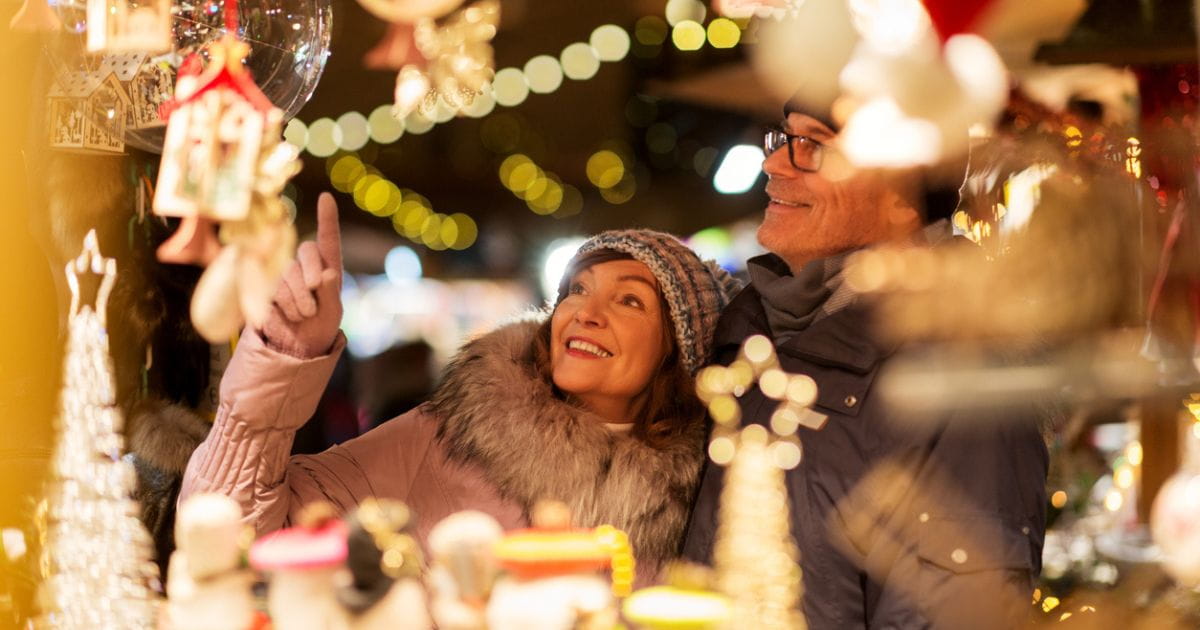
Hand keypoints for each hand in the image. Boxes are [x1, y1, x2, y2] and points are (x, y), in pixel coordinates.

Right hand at [260, 192, 343, 358]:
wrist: (296, 346)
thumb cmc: (320, 326)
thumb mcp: (333, 312)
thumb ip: (331, 293)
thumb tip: (327, 274)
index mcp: (327, 267)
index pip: (328, 239)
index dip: (327, 218)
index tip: (326, 197)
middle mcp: (305, 265)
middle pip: (306, 251)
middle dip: (311, 275)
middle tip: (314, 301)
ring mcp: (283, 274)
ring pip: (288, 272)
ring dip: (298, 298)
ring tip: (304, 315)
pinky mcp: (265, 287)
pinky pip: (273, 288)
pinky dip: (284, 305)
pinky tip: (288, 316)